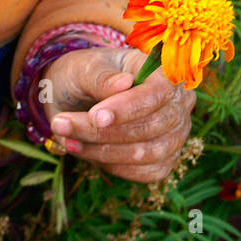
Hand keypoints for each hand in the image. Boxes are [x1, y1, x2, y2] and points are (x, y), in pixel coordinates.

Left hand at [41, 44, 195, 182]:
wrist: (75, 97)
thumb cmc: (83, 75)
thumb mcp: (84, 67)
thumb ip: (102, 75)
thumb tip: (124, 84)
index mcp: (163, 71)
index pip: (159, 92)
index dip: (129, 107)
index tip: (95, 117)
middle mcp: (178, 102)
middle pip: (152, 126)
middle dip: (103, 132)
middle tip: (62, 125)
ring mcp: (175, 133)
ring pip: (147, 153)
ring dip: (103, 151)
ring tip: (68, 141)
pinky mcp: (165, 159)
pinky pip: (146, 172)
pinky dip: (113, 165)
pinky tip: (88, 152)